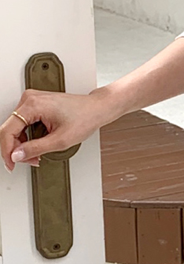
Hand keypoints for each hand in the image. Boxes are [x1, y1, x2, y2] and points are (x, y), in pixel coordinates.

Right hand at [0, 88, 114, 172]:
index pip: (7, 130)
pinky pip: (23, 123)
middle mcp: (29, 99)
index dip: (7, 151)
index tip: (11, 164)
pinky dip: (29, 137)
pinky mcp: (35, 104)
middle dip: (17, 149)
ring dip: (23, 144)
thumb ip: (36, 149)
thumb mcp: (60, 140)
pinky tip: (38, 145)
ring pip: (16, 128)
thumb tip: (17, 155)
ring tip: (37, 155)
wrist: (96, 109)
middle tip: (30, 161)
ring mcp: (32, 101)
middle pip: (10, 129)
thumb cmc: (84, 118)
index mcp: (32, 105)